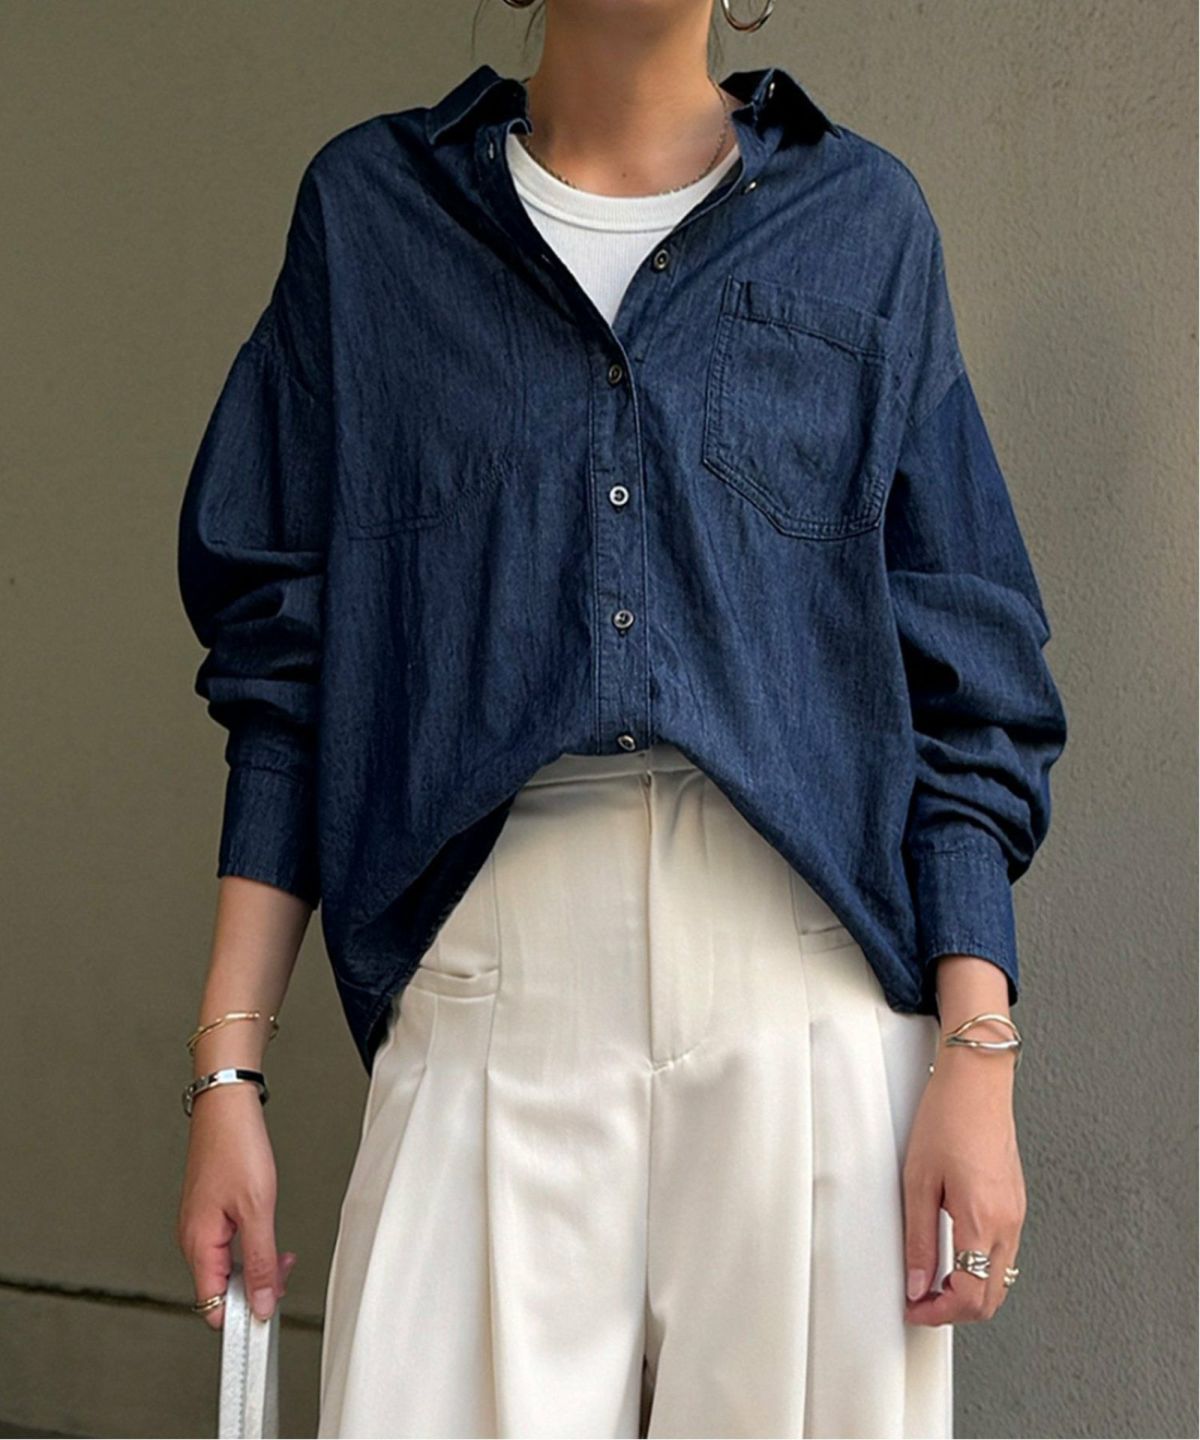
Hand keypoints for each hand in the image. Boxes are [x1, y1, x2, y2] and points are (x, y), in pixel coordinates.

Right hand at [176, 1083, 296, 1329]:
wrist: (226, 1108)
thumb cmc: (236, 1148)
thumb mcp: (258, 1209)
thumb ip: (259, 1261)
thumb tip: (261, 1303)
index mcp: (197, 1244)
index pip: (211, 1307)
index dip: (241, 1316)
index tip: (268, 1313)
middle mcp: (192, 1239)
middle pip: (220, 1290)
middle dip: (255, 1288)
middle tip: (285, 1271)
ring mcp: (199, 1226)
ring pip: (226, 1267)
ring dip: (255, 1267)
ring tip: (281, 1253)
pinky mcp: (208, 1213)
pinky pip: (227, 1247)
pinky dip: (250, 1248)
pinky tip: (267, 1236)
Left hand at [902, 1041, 1024, 1325]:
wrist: (977, 1082)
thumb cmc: (948, 1117)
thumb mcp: (918, 1181)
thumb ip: (919, 1239)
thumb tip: (916, 1283)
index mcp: (984, 1220)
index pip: (970, 1297)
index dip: (938, 1313)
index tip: (914, 1308)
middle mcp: (1008, 1223)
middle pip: (991, 1298)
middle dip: (954, 1310)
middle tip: (920, 1300)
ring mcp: (1017, 1214)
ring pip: (1000, 1279)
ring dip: (968, 1290)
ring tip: (932, 1279)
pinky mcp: (1016, 1204)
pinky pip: (1003, 1254)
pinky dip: (980, 1267)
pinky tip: (953, 1253)